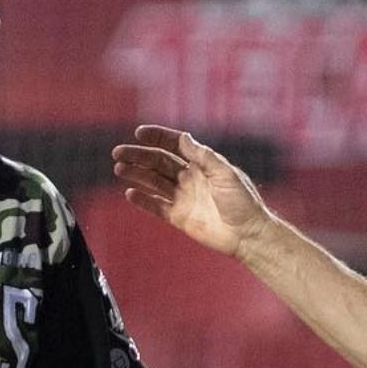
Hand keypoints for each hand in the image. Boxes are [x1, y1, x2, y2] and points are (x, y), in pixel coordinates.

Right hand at [111, 125, 274, 258]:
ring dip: (136, 175)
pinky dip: (143, 200)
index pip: (174, 145)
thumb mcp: (225, 173)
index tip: (140, 133)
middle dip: (139, 156)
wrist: (248, 234)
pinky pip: (157, 206)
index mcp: (202, 164)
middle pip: (159, 163)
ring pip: (154, 182)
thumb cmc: (243, 202)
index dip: (157, 137)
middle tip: (118, 152)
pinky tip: (130, 192)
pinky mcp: (179, 217)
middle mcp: (190, 178)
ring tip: (119, 168)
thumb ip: (203, 156)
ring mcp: (183, 198)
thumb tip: (183, 137)